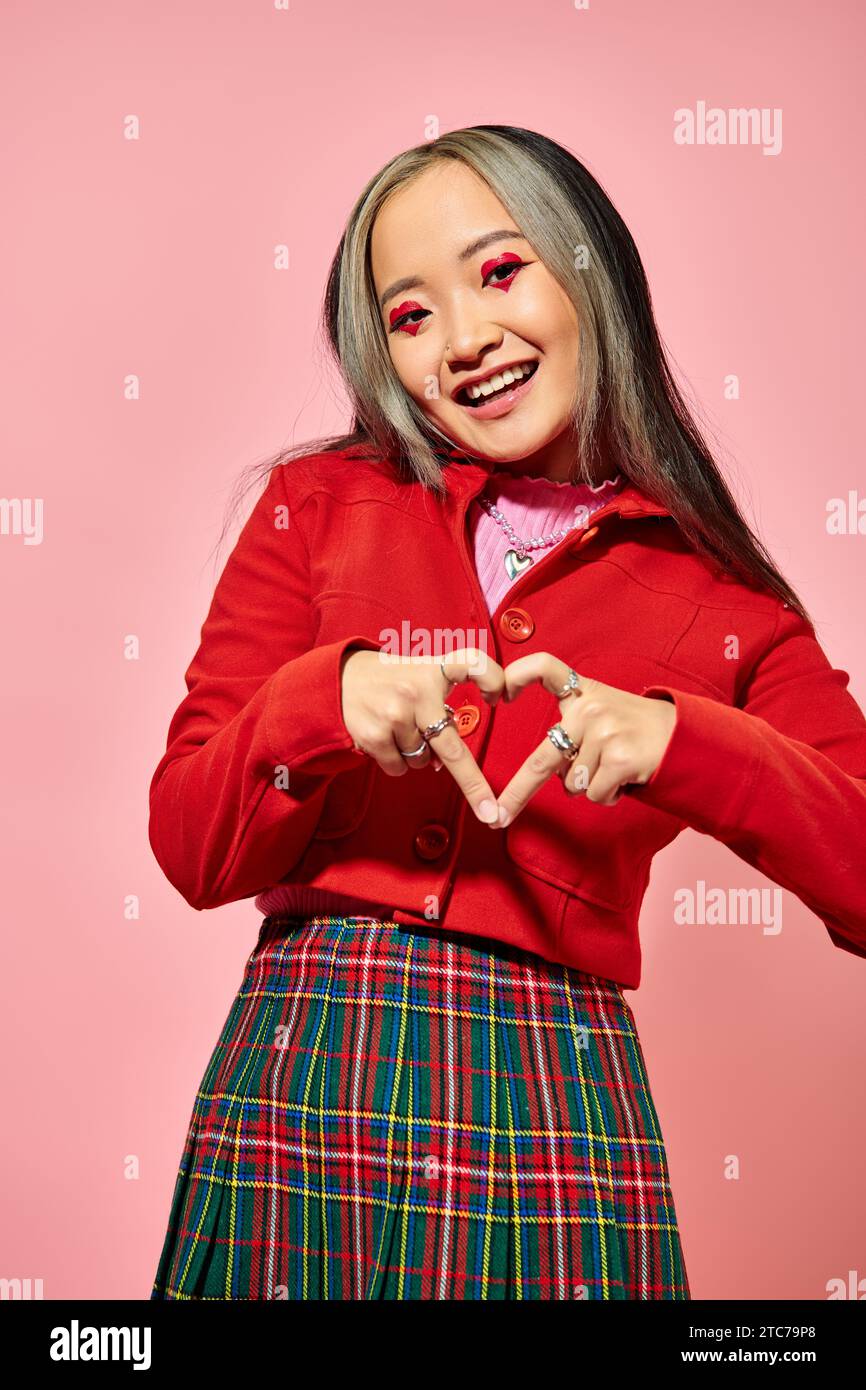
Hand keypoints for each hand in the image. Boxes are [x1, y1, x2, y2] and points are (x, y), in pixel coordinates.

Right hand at [341, 646, 506, 824]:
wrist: (338, 679)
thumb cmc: (391, 681)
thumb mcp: (420, 675)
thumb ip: (440, 707)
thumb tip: (443, 763)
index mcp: (433, 669)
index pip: (474, 664)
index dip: (493, 680)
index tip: (501, 697)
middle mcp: (417, 691)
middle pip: (453, 748)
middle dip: (473, 785)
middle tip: (490, 812)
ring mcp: (395, 715)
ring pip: (422, 760)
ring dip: (415, 752)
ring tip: (396, 726)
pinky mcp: (374, 736)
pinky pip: (399, 768)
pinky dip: (395, 760)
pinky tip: (383, 737)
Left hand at [493, 651, 676, 826]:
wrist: (685, 738)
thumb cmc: (638, 731)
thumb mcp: (606, 712)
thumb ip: (574, 729)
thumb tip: (551, 773)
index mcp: (583, 693)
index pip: (545, 666)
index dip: (517, 675)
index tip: (498, 693)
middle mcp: (589, 708)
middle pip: (540, 761)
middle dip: (518, 794)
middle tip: (500, 814)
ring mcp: (604, 732)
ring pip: (573, 785)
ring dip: (592, 786)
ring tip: (617, 767)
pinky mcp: (619, 758)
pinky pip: (595, 795)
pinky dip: (609, 795)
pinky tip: (625, 777)